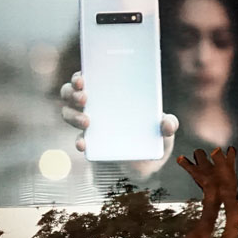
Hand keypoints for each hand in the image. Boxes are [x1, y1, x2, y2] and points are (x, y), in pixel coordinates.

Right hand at [59, 72, 178, 172]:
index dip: (80, 76)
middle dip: (72, 92)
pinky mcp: (90, 143)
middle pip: (70, 92)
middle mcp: (94, 104)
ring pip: (68, 113)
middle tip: (84, 97)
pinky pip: (79, 140)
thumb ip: (169, 123)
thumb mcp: (165, 126)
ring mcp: (89, 123)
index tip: (82, 78)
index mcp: (109, 91)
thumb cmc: (153, 134)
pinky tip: (83, 144)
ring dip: (73, 115)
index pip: (88, 77)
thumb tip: (166, 123)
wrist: (147, 161)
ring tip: (86, 121)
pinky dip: (79, 141)